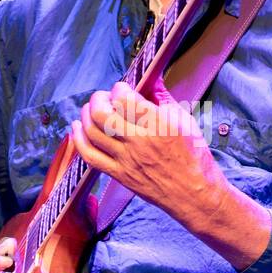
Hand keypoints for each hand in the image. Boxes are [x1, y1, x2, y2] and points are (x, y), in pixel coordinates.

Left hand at [69, 75, 225, 223]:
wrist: (194, 194)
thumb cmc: (194, 157)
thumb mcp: (185, 120)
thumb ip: (163, 97)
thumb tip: (151, 78)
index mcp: (159, 125)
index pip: (124, 98)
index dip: (119, 88)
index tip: (123, 88)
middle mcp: (140, 142)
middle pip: (102, 114)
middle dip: (98, 99)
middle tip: (104, 97)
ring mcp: (127, 160)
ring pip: (92, 132)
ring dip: (86, 115)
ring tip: (91, 109)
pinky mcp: (120, 174)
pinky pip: (90, 156)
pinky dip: (79, 140)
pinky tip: (77, 129)